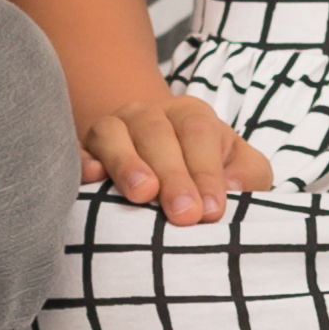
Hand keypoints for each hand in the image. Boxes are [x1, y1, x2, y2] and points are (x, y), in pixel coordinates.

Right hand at [77, 91, 275, 224]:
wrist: (158, 161)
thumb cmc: (206, 171)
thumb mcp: (240, 168)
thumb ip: (249, 175)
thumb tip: (233, 188)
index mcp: (190, 115)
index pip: (198, 132)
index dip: (206, 170)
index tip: (213, 210)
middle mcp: (149, 115)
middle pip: (157, 134)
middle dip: (173, 175)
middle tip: (184, 215)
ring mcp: (113, 129)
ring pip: (114, 135)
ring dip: (128, 164)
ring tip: (143, 194)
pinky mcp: (85, 150)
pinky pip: (80, 151)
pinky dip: (84, 163)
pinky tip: (92, 179)